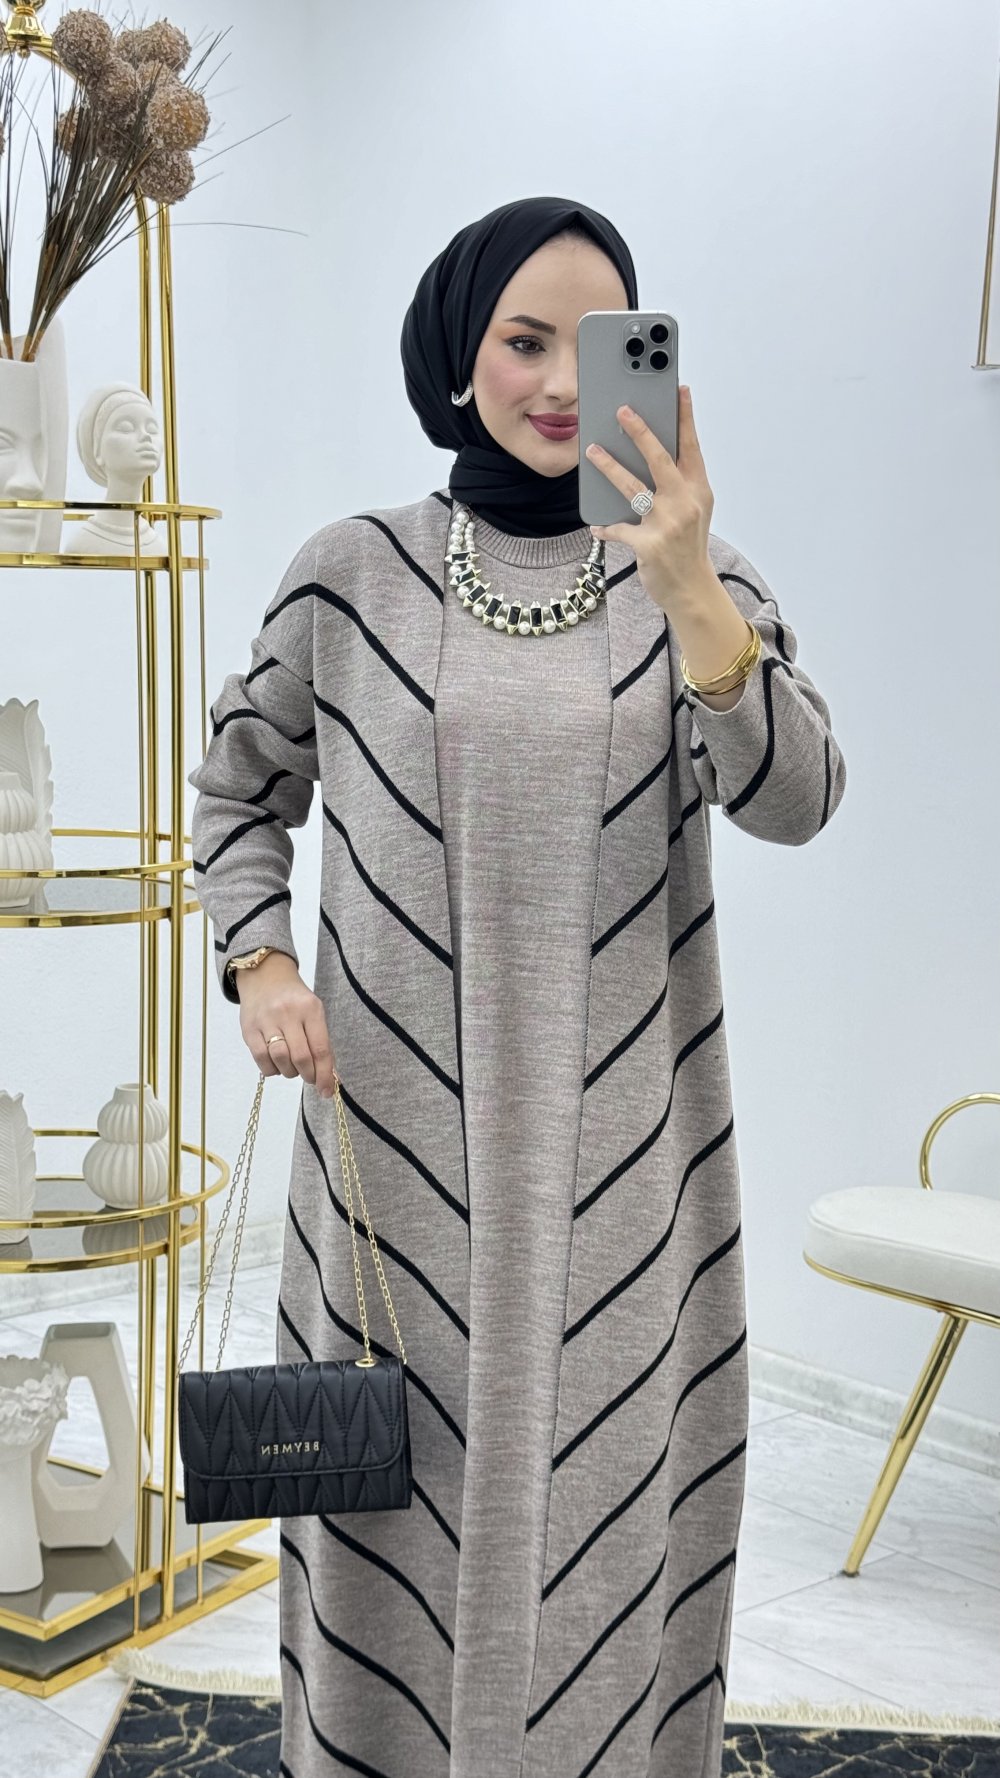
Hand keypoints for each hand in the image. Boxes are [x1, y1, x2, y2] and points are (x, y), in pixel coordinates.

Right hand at [235, 952, 337, 1097]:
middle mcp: (288, 1013)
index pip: (321, 1049)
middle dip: (308, 1075)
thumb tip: (329, 1077)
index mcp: (311, 1009)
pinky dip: (272, 1069)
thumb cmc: (294, 1000)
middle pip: (301, 1057)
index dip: (326, 1075)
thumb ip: (320, 1041)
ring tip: (293, 1067)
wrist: (265, 976)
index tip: (327, 1091)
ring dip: (290, 1072)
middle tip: (310, 1078)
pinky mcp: (249, 1028)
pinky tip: (277, 1064)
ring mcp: (267, 1020)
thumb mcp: (313, 1012)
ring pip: (281, 1059)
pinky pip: (261, 1058)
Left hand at [585, 385, 714, 616]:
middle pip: (660, 459)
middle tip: (622, 410)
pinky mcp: (649, 544)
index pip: (691, 447)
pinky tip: (597, 525)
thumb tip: (653, 454)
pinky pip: (619, 528)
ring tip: (592, 451)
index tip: (680, 390)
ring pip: (633, 486)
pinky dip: (606, 527)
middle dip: (640, 431)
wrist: (692, 589)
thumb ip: (679, 484)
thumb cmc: (688, 546)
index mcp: (698, 490)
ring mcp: (668, 523)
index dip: (685, 417)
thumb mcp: (694, 510)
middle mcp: (685, 502)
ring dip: (609, 466)